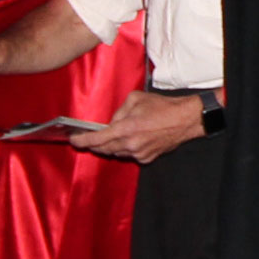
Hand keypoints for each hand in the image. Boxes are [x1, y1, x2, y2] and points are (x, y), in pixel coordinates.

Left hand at [76, 89, 203, 163]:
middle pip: (103, 149)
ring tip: (109, 136)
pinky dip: (124, 148)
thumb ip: (118, 112)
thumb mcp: (135, 99)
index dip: (82, 141)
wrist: (185, 120)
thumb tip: (111, 123)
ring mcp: (139, 154)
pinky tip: (129, 139)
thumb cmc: (162, 107)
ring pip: (116, 153)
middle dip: (94, 144)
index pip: (97, 139)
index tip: (73, 140)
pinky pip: (129, 155)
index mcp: (126, 129)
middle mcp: (130, 145)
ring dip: (110, 146)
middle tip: (87, 138)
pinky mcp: (146, 158)